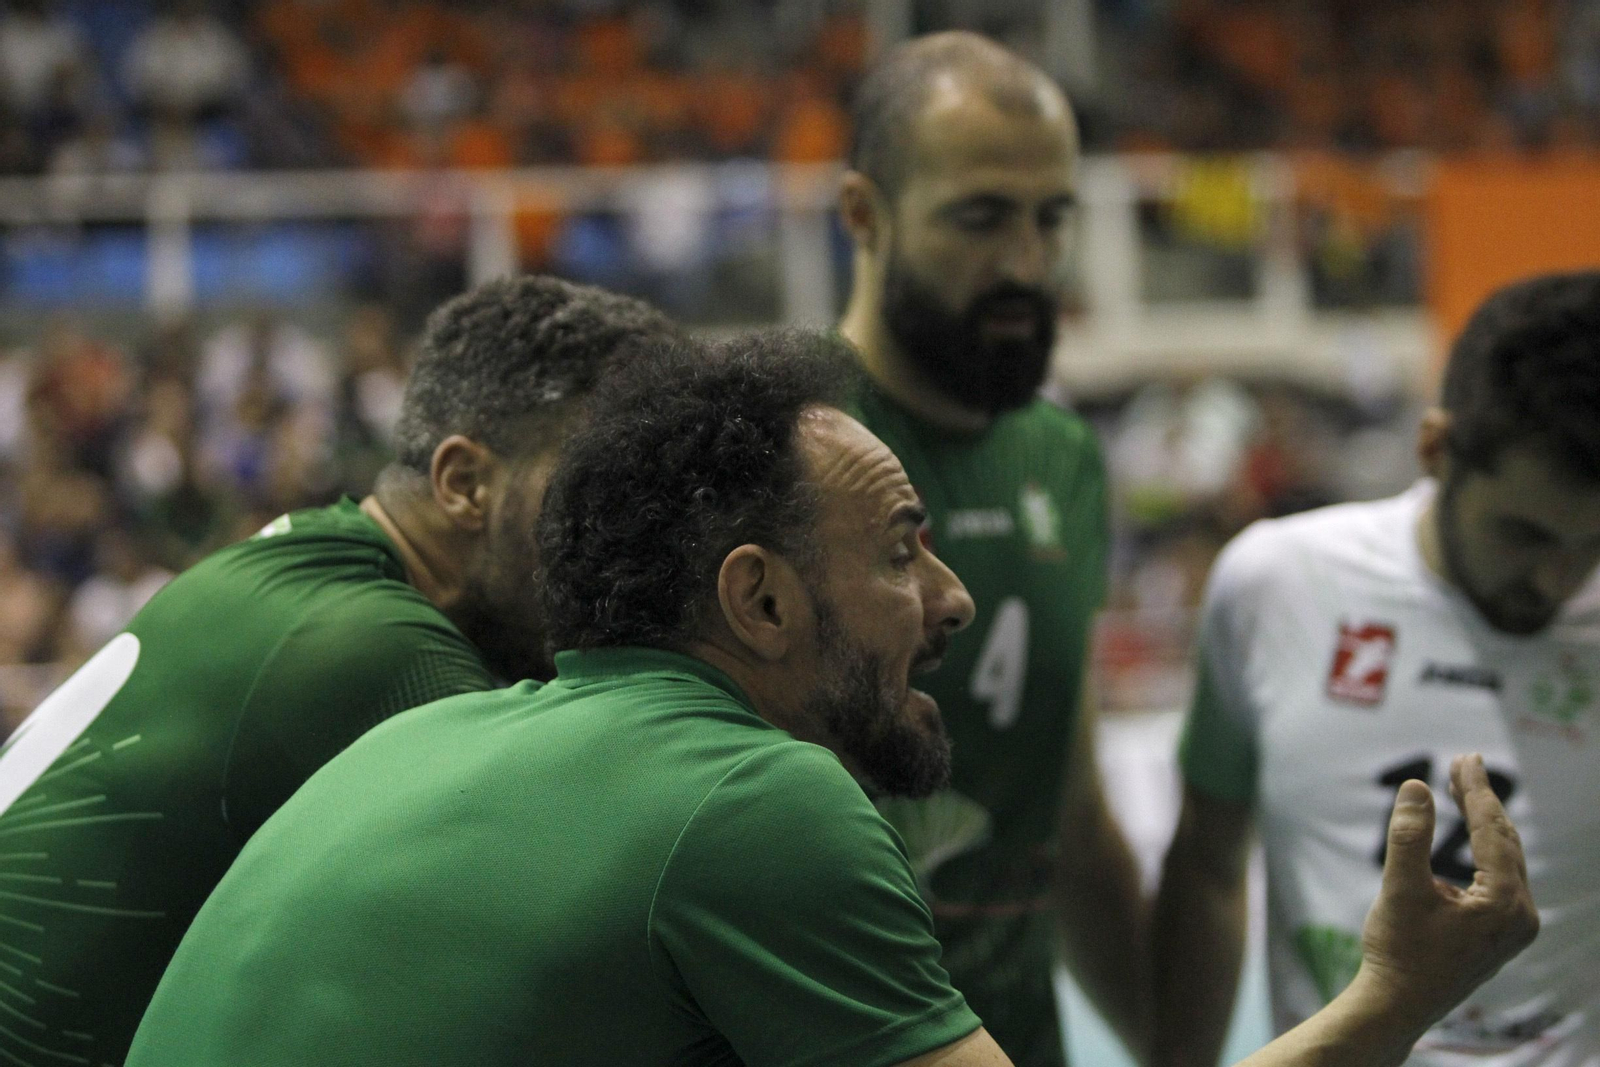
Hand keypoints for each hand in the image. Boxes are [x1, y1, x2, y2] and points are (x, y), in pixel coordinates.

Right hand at [1356, 754, 1538, 1027]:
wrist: (1398, 1004)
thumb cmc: (1398, 950)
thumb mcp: (1400, 888)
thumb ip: (1409, 836)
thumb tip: (1417, 787)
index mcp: (1505, 903)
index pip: (1492, 831)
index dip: (1476, 790)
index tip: (1464, 757)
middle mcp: (1521, 915)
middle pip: (1505, 841)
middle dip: (1482, 801)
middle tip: (1463, 763)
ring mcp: (1515, 926)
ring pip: (1505, 858)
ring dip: (1483, 822)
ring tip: (1462, 789)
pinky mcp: (1501, 932)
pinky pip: (1500, 876)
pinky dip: (1483, 847)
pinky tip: (1468, 835)